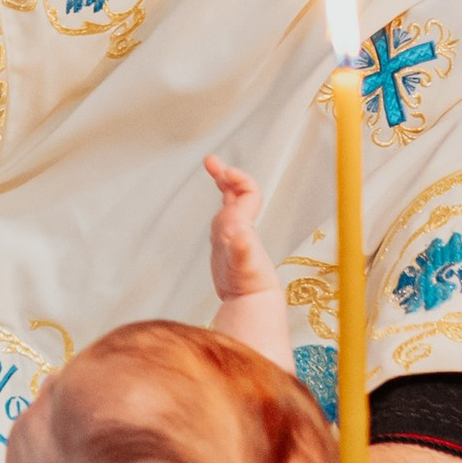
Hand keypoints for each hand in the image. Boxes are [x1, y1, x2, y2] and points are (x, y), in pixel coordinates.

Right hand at [205, 151, 266, 293]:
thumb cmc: (250, 284)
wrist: (252, 302)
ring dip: (224, 184)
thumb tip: (238, 234)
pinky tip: (219, 198)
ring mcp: (232, 234)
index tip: (223, 171)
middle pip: (236, 192)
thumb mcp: (245, 265)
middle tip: (209, 160)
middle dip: (225, 174)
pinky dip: (222, 202)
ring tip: (213, 168)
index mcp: (242, 224)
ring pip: (231, 202)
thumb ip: (242, 249)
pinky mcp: (225, 244)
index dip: (238, 178)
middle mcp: (238, 226)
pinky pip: (225, 216)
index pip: (247, 191)